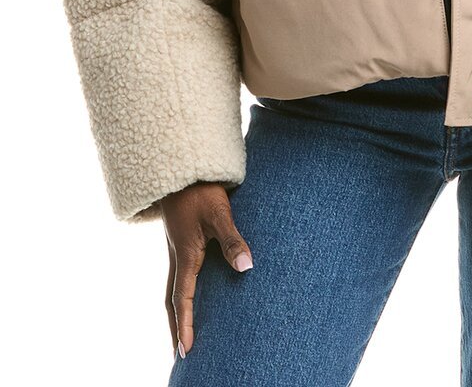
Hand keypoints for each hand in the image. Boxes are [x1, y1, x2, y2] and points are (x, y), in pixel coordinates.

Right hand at [161, 181, 253, 358]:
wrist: (182, 168)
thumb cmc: (201, 191)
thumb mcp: (220, 214)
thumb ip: (233, 241)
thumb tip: (247, 268)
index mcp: (186, 256)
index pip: (182, 299)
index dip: (185, 325)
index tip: (186, 351)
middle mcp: (178, 257)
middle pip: (172, 300)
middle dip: (176, 326)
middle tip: (179, 353)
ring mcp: (178, 248)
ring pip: (173, 287)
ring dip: (177, 310)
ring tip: (182, 329)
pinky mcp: (182, 239)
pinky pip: (179, 273)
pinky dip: (181, 291)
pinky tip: (191, 290)